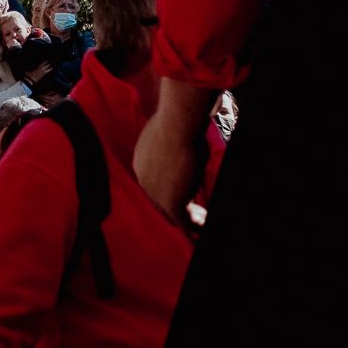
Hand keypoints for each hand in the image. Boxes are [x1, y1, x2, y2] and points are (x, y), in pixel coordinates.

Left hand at [134, 111, 205, 225]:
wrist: (176, 126)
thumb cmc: (178, 121)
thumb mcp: (173, 131)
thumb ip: (177, 139)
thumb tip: (191, 130)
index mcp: (141, 161)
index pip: (153, 182)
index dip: (170, 188)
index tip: (186, 190)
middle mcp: (144, 180)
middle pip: (158, 201)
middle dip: (177, 206)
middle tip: (195, 211)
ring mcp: (155, 194)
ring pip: (171, 213)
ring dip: (188, 218)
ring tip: (202, 220)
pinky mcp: (171, 203)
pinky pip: (184, 221)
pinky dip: (195, 225)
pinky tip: (205, 224)